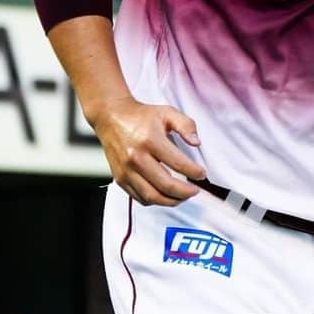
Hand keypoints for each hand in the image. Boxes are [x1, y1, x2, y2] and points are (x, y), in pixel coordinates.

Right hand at [88, 96, 205, 207]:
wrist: (111, 117)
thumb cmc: (142, 116)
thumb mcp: (167, 113)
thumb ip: (186, 125)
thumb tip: (196, 143)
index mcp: (150, 140)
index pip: (177, 163)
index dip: (193, 172)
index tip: (202, 174)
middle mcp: (136, 158)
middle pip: (165, 185)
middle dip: (185, 192)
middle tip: (196, 191)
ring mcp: (126, 170)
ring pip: (152, 196)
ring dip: (171, 201)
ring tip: (183, 197)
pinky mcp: (120, 178)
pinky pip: (139, 197)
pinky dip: (155, 201)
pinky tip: (166, 196)